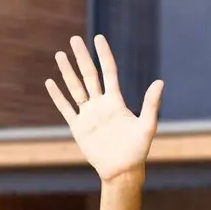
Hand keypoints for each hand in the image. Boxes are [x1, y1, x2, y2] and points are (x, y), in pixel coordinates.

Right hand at [45, 34, 163, 181]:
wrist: (122, 170)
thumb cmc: (138, 150)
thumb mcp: (147, 126)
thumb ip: (151, 104)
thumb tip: (160, 82)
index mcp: (116, 101)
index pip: (108, 72)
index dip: (103, 55)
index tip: (98, 38)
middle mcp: (100, 104)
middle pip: (89, 75)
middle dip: (82, 57)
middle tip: (74, 39)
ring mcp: (88, 115)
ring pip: (75, 88)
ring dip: (67, 72)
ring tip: (60, 55)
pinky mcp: (78, 127)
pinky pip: (66, 108)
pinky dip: (58, 96)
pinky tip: (50, 82)